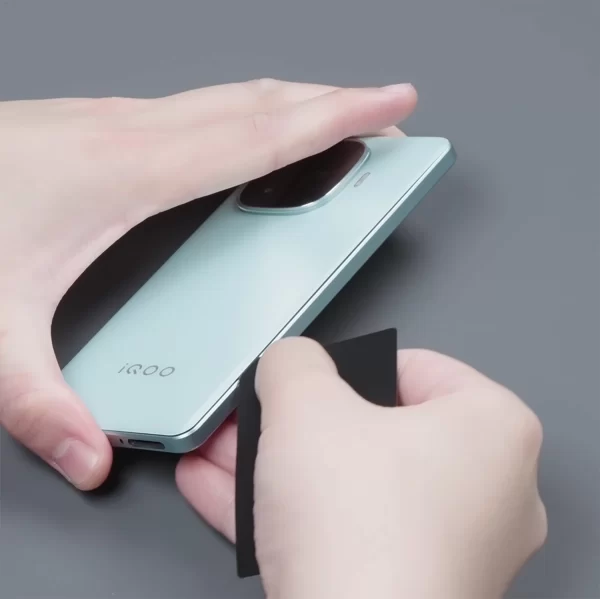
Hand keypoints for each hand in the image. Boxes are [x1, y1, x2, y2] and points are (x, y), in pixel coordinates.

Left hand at [0, 79, 416, 489]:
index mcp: (131, 171)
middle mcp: (133, 134)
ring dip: (294, 103)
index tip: (389, 105)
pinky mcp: (104, 130)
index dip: (338, 118)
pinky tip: (253, 135)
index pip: (263, 137)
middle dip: (336, 103)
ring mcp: (118, 124)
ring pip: (231, 100)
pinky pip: (201, 112)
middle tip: (385, 113)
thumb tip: (88, 456)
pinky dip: (249, 115)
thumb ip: (42, 399)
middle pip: (261, 105)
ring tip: (337, 117)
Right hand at [177, 338, 546, 598]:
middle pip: (370, 431)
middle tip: (257, 413)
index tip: (310, 376)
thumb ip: (295, 362)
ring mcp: (445, 547)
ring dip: (276, 465)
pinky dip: (282, 510)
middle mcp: (484, 490)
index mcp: (490, 428)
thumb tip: (291, 361)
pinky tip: (222, 492)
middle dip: (294, 422)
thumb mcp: (307, 404)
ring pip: (344, 484)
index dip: (348, 364)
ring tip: (223, 449)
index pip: (412, 368)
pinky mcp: (402, 588)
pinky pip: (335, 531)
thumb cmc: (359, 520)